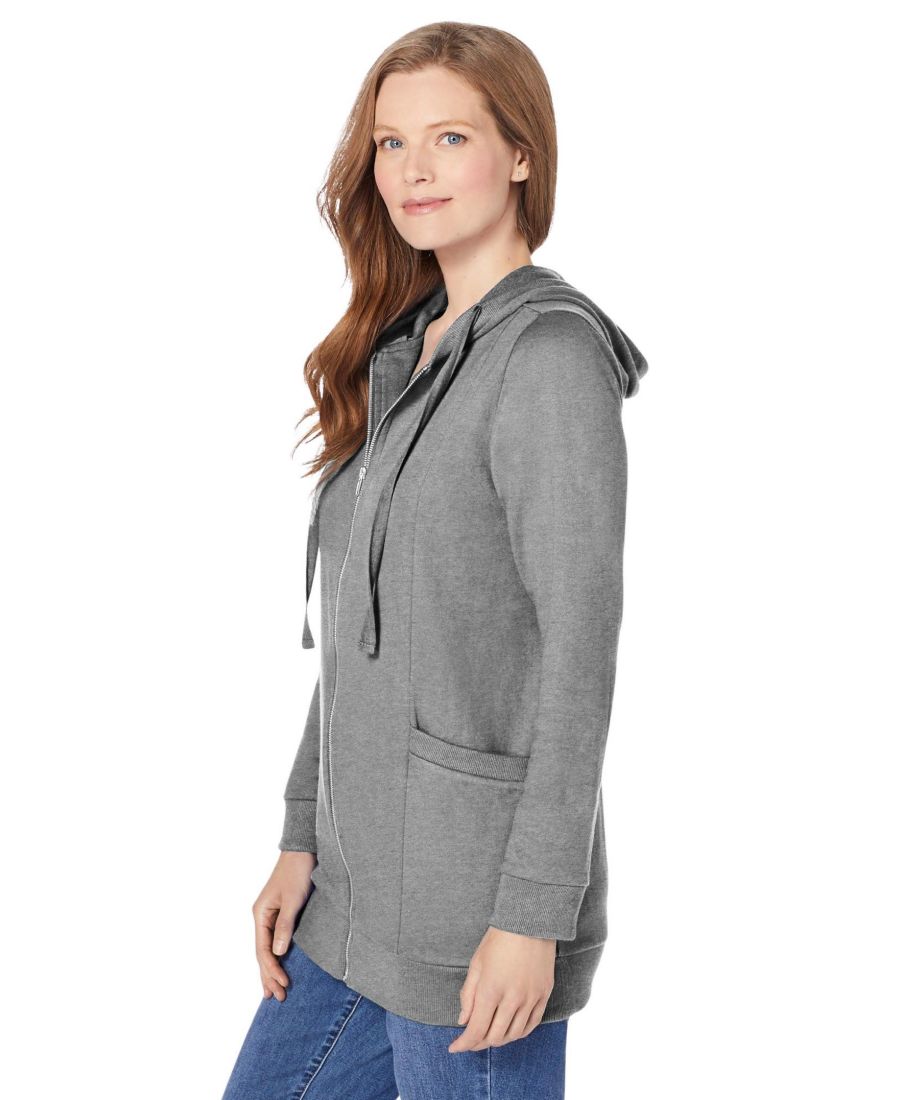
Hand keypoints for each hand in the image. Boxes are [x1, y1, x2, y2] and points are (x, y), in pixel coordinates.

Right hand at [252, 850, 315, 1000]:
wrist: (303, 850)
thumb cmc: (297, 871)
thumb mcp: (292, 899)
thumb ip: (285, 925)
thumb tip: (278, 952)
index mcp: (261, 914)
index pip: (262, 950)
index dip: (271, 970)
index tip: (282, 985)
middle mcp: (262, 916)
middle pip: (262, 953)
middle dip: (269, 975)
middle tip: (278, 998)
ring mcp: (271, 915)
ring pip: (268, 948)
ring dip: (271, 969)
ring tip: (274, 991)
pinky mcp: (282, 913)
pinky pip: (276, 940)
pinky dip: (277, 955)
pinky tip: (281, 965)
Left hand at [448, 926, 555, 1051]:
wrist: (529, 922)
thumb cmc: (499, 939)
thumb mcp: (476, 964)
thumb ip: (467, 995)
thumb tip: (463, 1021)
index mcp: (490, 990)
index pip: (476, 1030)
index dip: (463, 1044)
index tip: (454, 1047)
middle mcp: (512, 999)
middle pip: (494, 1037)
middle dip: (478, 1043)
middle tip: (469, 1040)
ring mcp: (530, 998)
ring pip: (513, 1035)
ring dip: (498, 1040)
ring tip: (488, 1035)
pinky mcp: (543, 995)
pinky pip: (532, 1025)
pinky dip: (518, 1033)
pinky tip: (510, 1031)